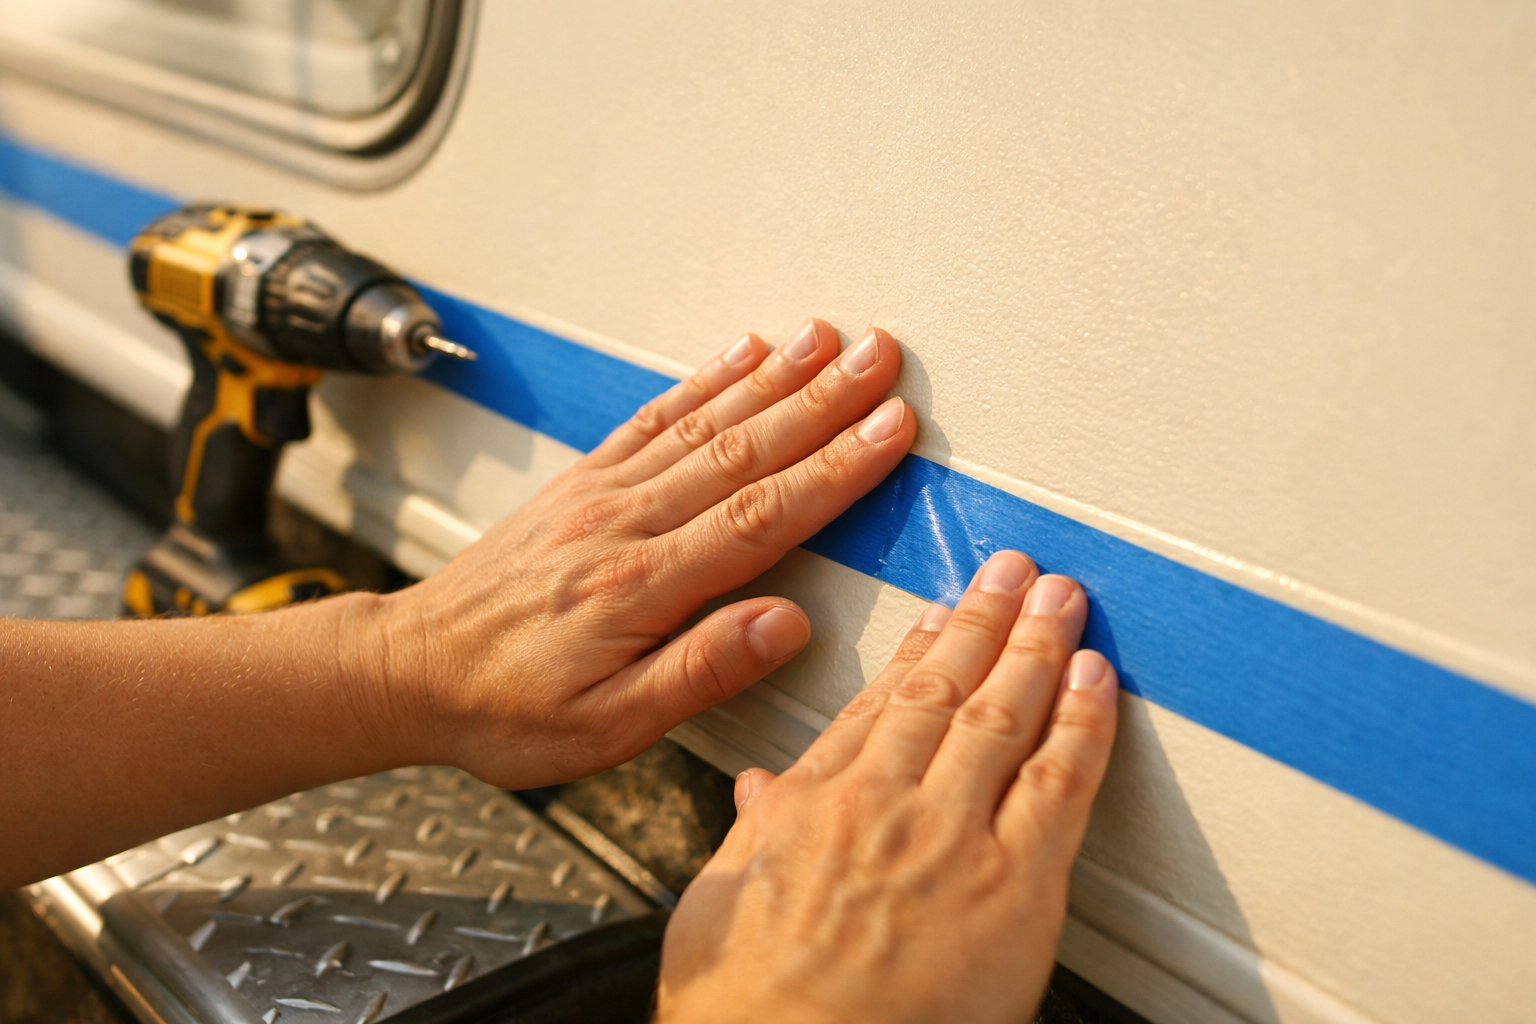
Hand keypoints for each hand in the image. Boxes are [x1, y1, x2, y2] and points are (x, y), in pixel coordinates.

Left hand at [364, 320, 914, 788]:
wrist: (408, 670)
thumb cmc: (504, 710)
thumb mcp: (606, 727)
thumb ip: (700, 671)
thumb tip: (787, 625)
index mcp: (642, 586)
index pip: (763, 515)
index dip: (836, 469)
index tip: (892, 430)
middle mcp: (624, 523)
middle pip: (744, 450)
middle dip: (823, 402)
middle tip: (882, 360)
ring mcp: (600, 493)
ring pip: (704, 421)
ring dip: (774, 377)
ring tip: (829, 339)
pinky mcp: (581, 482)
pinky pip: (652, 418)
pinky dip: (702, 381)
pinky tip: (741, 354)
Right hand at [655, 551, 1119, 1023]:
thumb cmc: (746, 1010)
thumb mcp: (718, 903)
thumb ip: (750, 834)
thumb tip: (758, 795)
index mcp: (812, 801)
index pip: (875, 704)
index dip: (914, 652)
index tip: (935, 616)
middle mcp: (882, 802)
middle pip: (944, 688)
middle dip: (983, 619)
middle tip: (1010, 572)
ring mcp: (949, 836)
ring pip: (1002, 713)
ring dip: (1036, 645)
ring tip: (1059, 598)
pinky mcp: (1011, 885)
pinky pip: (1058, 783)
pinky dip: (1082, 723)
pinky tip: (1096, 679)